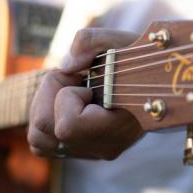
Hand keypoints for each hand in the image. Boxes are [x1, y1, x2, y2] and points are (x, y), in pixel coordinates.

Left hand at [28, 28, 143, 159]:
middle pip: (43, 130)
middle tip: (74, 80)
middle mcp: (103, 146)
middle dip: (50, 96)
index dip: (67, 96)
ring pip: (38, 139)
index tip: (87, 80)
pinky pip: (42, 143)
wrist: (155, 81)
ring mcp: (91, 152)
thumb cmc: (136, 59)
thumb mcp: (116, 40)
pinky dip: (46, 120)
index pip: (67, 125)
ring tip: (71, 91)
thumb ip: (88, 42)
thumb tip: (66, 66)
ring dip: (45, 107)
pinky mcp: (81, 151)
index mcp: (118, 127)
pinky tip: (67, 103)